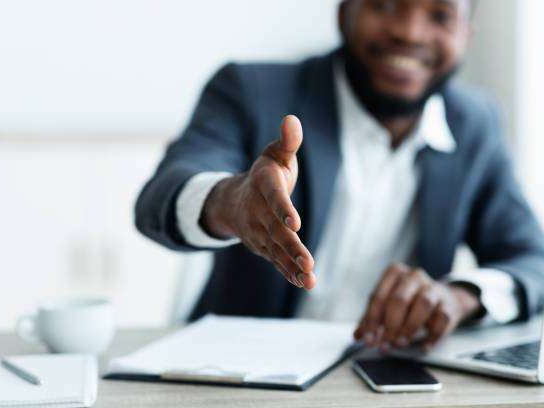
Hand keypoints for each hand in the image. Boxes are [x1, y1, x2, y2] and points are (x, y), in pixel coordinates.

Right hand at [201, 115, 315, 289]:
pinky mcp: (263, 246)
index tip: (295, 223)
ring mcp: (259, 232)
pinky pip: (276, 261)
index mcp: (264, 185)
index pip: (274, 198)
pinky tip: (304, 282)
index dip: (284, 210)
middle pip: (276, 231)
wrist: (234, 200)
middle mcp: (258, 211)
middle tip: (308, 262)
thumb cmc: (265, 174)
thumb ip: (287, 141)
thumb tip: (292, 119)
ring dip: (292, 265)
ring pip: (276, 250)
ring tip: (310, 279)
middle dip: (291, 247)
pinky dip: (289, 272)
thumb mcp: (275, 154)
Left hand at [354, 264, 480, 350]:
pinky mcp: (448, 304)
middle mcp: (414, 277)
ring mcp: (433, 288)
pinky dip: (431, 336)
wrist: (445, 299)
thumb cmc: (410, 302)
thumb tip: (359, 336)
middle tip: (384, 344)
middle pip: (399, 299)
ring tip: (400, 343)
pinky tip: (423, 346)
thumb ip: (372, 319)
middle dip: (390, 325)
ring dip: (409, 328)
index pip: (378, 297)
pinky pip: (441, 319)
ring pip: (422, 304)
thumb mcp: (388, 306)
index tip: (368, 339)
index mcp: (394, 273)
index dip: (371, 321)